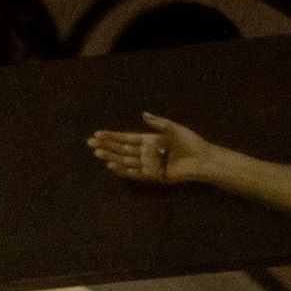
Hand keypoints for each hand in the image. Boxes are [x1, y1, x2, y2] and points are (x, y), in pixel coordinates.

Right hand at [88, 110, 221, 190]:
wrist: (201, 159)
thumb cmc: (190, 142)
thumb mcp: (174, 128)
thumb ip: (158, 122)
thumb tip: (143, 114)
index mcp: (150, 140)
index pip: (126, 137)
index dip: (112, 135)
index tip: (98, 133)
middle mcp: (146, 153)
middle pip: (121, 149)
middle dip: (106, 145)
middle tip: (90, 143)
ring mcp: (148, 164)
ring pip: (124, 160)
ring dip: (110, 156)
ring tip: (97, 152)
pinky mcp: (152, 176)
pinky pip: (134, 173)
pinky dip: (122, 170)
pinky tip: (111, 165)